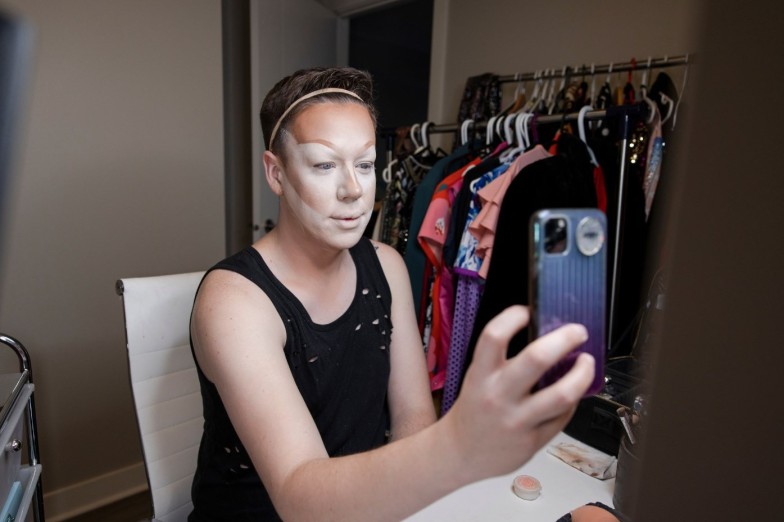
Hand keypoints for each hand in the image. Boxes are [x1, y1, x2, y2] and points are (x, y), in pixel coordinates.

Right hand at [442, 305, 594, 481]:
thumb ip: (502, 362)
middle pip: (537, 358)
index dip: (513, 317)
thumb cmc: (474, 410)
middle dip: (564, 338)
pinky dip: (572, 400)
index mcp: (480, 375)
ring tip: (587, 362)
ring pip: (561, 394)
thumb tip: (544, 337)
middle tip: (577, 331)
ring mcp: (517, 420)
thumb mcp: (478, 379)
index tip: (528, 311)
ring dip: (582, 373)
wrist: (460, 452)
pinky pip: (563, 416)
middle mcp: (498, 396)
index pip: (494, 336)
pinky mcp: (533, 441)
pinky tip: (571, 393)